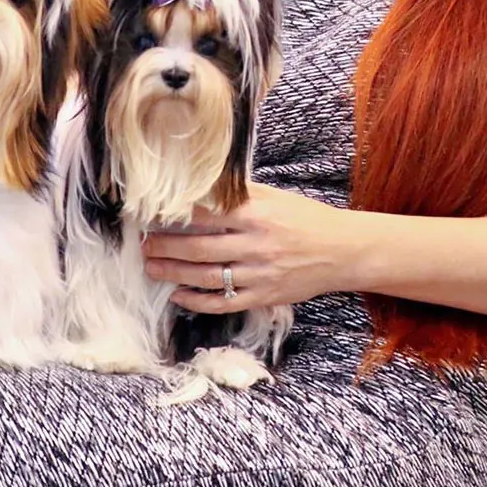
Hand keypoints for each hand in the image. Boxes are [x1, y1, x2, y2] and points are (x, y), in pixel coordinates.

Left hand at [141, 184, 363, 312]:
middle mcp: (255, 245)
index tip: (153, 213)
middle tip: (143, 244)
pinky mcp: (263, 296)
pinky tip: (178, 295)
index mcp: (256, 215)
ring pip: (206, 277)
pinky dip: (197, 301)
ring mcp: (259, 274)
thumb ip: (241, 192)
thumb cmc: (307, 219)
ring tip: (151, 267)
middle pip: (198, 248)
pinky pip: (223, 302)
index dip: (175, 215)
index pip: (206, 214)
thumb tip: (203, 184)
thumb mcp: (276, 196)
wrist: (343, 251)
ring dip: (173, 273)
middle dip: (165, 246)